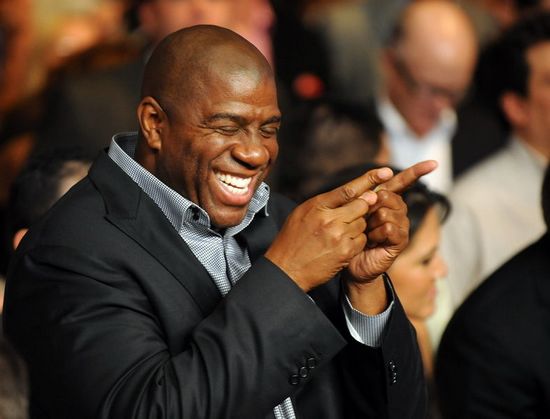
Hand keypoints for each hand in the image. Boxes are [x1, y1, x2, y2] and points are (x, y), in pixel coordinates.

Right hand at [265, 167, 393, 290]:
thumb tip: (348, 193)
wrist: (287, 269)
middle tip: (356, 211)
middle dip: (363, 206)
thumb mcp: (301, 214)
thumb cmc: (292, 240)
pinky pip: (362, 240)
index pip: (349, 189)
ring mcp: (338, 236)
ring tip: (340, 233)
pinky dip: (357, 241)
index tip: (385, 172)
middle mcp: (329, 219)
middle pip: (362, 205)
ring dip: (358, 226)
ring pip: (363, 223)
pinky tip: (342, 245)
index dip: (369, 179)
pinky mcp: (345, 252)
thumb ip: (324, 203)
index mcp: (317, 206)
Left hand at [347, 160, 437, 282]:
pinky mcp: (401, 240)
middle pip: (388, 195)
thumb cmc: (350, 234)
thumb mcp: (352, 212)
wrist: (351, 261)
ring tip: (366, 233)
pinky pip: (389, 227)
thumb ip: (363, 198)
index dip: (416, 171)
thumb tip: (378, 191)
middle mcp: (397, 209)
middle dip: (369, 207)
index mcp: (387, 199)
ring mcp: (401, 224)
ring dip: (370, 223)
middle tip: (362, 221)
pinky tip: (372, 241)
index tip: (433, 163)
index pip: (402, 181)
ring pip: (386, 212)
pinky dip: (376, 234)